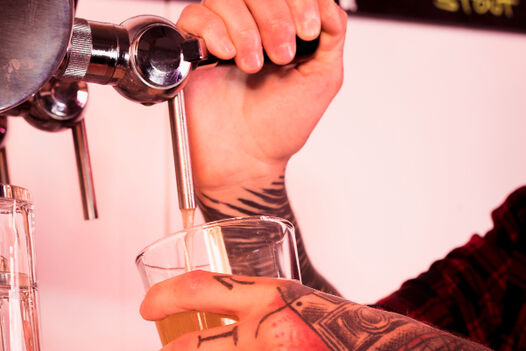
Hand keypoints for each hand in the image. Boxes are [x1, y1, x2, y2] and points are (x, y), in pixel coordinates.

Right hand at [177, 0, 346, 193]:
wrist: (246, 160)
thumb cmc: (279, 128)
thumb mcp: (323, 78)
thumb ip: (332, 34)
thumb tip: (328, 4)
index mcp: (282, 28)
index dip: (299, 1)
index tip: (307, 30)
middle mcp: (251, 27)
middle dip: (274, 17)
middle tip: (281, 54)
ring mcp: (221, 36)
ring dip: (245, 29)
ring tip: (253, 66)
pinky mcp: (192, 49)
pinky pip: (195, 16)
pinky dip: (213, 30)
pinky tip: (226, 55)